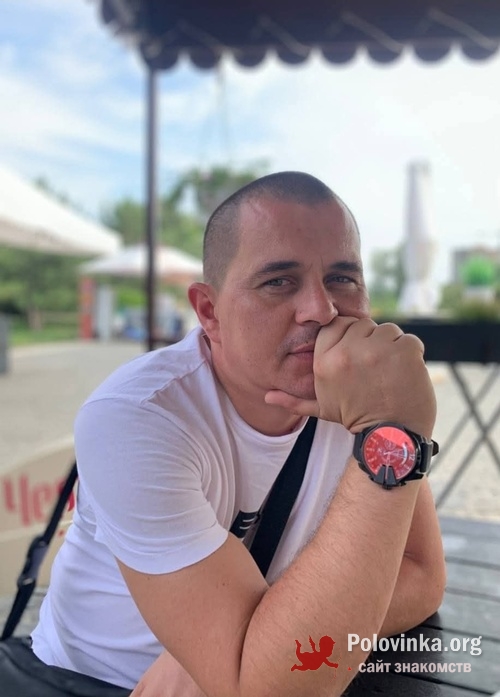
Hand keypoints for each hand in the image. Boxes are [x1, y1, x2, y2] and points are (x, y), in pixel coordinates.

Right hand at [266, 317, 435, 437]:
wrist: (390, 438)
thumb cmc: (356, 420)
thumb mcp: (321, 409)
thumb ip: (294, 400)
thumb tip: (268, 397)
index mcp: (325, 362)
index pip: (336, 324)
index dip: (349, 336)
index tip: (358, 355)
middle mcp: (348, 352)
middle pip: (363, 325)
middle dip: (371, 343)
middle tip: (375, 370)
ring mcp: (377, 350)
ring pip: (387, 329)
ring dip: (392, 348)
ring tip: (389, 373)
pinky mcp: (404, 351)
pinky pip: (409, 339)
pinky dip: (411, 354)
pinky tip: (404, 375)